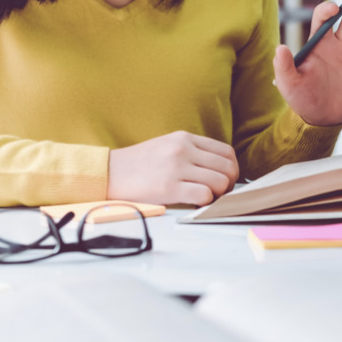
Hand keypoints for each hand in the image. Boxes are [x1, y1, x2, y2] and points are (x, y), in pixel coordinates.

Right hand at [107, 131, 238, 205]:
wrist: (110, 172)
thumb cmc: (139, 164)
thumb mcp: (167, 146)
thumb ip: (192, 152)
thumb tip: (219, 170)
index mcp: (184, 138)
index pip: (226, 152)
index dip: (232, 169)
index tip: (226, 180)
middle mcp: (183, 150)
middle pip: (227, 168)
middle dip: (229, 184)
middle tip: (219, 193)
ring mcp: (176, 167)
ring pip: (220, 182)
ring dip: (218, 194)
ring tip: (205, 198)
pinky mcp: (169, 187)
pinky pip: (204, 195)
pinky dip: (205, 202)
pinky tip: (194, 202)